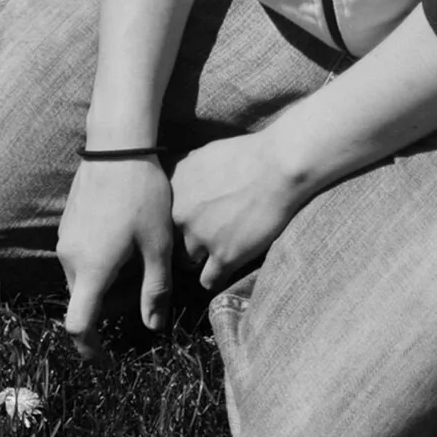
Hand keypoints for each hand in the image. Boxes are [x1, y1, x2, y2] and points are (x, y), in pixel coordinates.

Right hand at [56, 157, 176, 355]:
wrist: (117, 148)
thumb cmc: (142, 196)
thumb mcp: (158, 245)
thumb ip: (155, 290)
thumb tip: (153, 327)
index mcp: (92, 270)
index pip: (78, 324)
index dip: (88, 347)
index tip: (103, 358)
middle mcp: (70, 259)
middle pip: (82, 300)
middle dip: (106, 309)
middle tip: (141, 297)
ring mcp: (65, 240)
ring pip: (82, 277)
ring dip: (104, 283)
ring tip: (137, 263)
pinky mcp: (67, 224)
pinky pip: (79, 256)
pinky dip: (98, 262)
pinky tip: (125, 241)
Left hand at [168, 130, 308, 291]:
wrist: (279, 167)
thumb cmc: (245, 155)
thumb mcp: (200, 156)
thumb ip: (180, 175)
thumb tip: (171, 181)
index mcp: (170, 191)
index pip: (158, 220)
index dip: (171, 224)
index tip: (183, 225)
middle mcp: (179, 215)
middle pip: (169, 242)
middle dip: (183, 242)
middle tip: (202, 239)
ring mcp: (200, 237)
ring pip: (187, 262)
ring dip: (200, 260)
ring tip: (216, 253)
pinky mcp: (224, 256)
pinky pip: (208, 281)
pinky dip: (216, 277)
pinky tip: (225, 269)